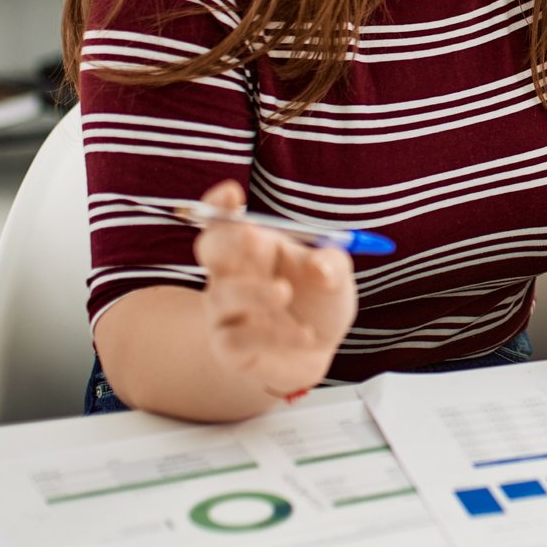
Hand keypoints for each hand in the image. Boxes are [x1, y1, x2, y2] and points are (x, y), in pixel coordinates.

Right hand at [192, 180, 355, 398]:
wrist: (317, 353)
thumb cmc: (319, 302)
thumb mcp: (337, 277)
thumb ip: (333, 264)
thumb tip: (319, 267)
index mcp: (253, 249)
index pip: (224, 221)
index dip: (220, 205)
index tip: (232, 193)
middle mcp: (233, 276)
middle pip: (209, 249)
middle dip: (226, 239)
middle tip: (253, 236)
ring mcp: (227, 313)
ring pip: (222, 295)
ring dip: (253, 291)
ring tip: (284, 292)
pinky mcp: (231, 349)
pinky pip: (238, 338)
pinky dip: (274, 335)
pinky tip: (307, 336)